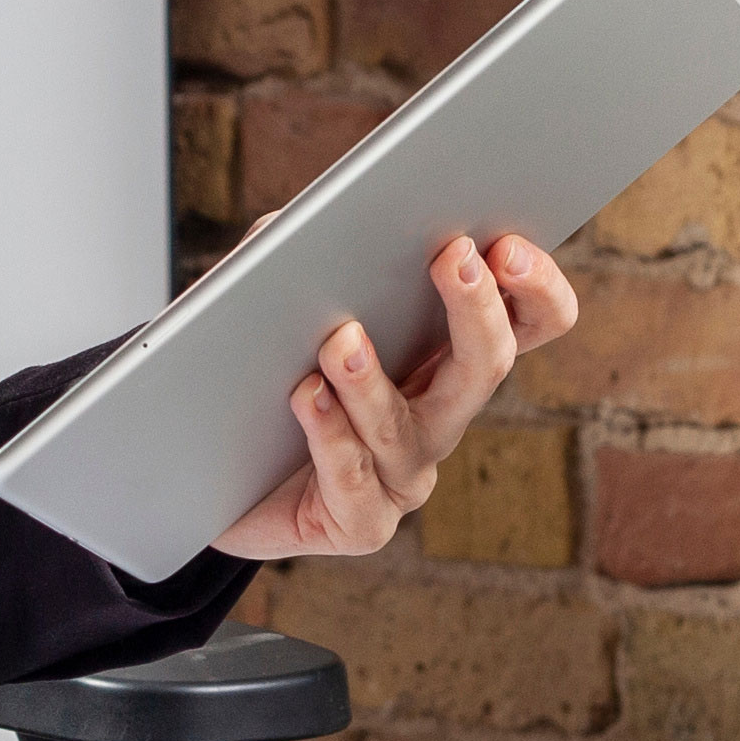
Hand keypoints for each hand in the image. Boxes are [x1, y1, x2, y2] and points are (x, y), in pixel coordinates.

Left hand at [213, 234, 582, 561]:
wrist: (203, 468)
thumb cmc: (255, 364)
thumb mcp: (277, 289)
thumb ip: (303, 244)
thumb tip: (324, 216)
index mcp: (444, 354)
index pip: (530, 320)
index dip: (536, 286)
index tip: (505, 244)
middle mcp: (440, 416)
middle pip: (488, 367)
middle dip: (476, 309)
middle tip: (452, 256)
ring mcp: (404, 476)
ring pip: (407, 428)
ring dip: (373, 380)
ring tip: (340, 339)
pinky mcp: (361, 524)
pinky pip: (354, 483)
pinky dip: (329, 435)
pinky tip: (306, 397)